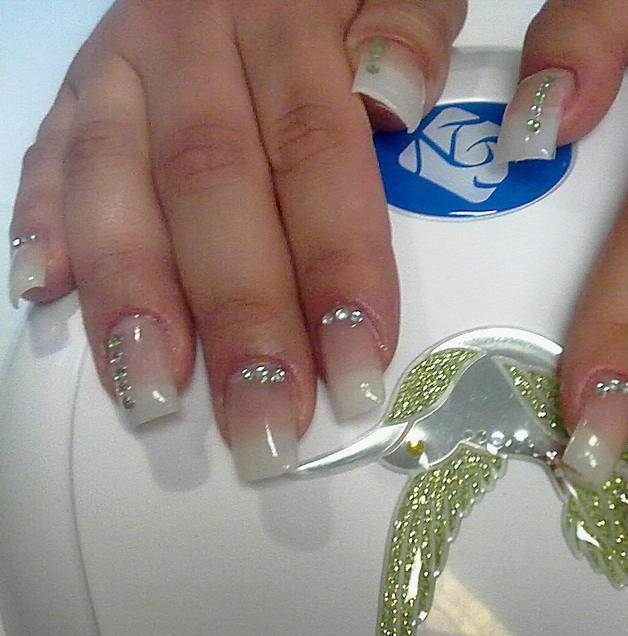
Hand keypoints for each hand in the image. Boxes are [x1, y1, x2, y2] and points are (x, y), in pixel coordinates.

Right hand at [8, 0, 465, 480]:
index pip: (314, 157)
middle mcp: (191, 41)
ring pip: (117, 184)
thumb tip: (389, 101)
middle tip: (263, 424)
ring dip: (132, 298)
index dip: (334, 270)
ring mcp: (121, 65)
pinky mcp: (79, 84)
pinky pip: (49, 154)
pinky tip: (44, 296)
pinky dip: (41, 223)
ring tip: (154, 394)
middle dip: (239, 319)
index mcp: (284, 14)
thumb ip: (407, 27)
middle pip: (213, 190)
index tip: (356, 369)